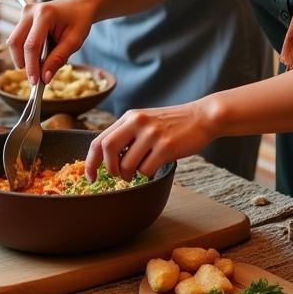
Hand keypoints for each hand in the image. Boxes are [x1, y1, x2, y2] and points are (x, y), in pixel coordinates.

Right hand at [7, 0, 94, 84]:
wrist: (79, 5)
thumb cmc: (79, 21)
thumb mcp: (74, 42)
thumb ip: (58, 59)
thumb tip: (44, 78)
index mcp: (45, 14)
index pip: (31, 45)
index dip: (31, 66)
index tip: (35, 82)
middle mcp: (30, 11)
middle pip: (16, 42)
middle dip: (23, 63)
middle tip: (35, 77)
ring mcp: (25, 13)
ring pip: (14, 41)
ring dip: (24, 57)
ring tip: (40, 64)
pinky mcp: (23, 18)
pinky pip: (18, 38)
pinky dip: (25, 51)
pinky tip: (39, 55)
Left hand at [84, 102, 215, 181]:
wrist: (202, 117)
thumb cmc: (172, 124)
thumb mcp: (145, 121)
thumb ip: (126, 135)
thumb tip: (107, 160)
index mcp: (129, 117)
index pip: (99, 140)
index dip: (91, 161)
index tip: (90, 176)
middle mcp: (137, 123)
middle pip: (108, 149)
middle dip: (109, 168)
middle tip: (118, 175)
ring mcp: (151, 134)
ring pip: (127, 165)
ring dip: (131, 175)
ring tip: (142, 169)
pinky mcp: (166, 147)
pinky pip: (146, 170)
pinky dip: (147, 174)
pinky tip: (156, 165)